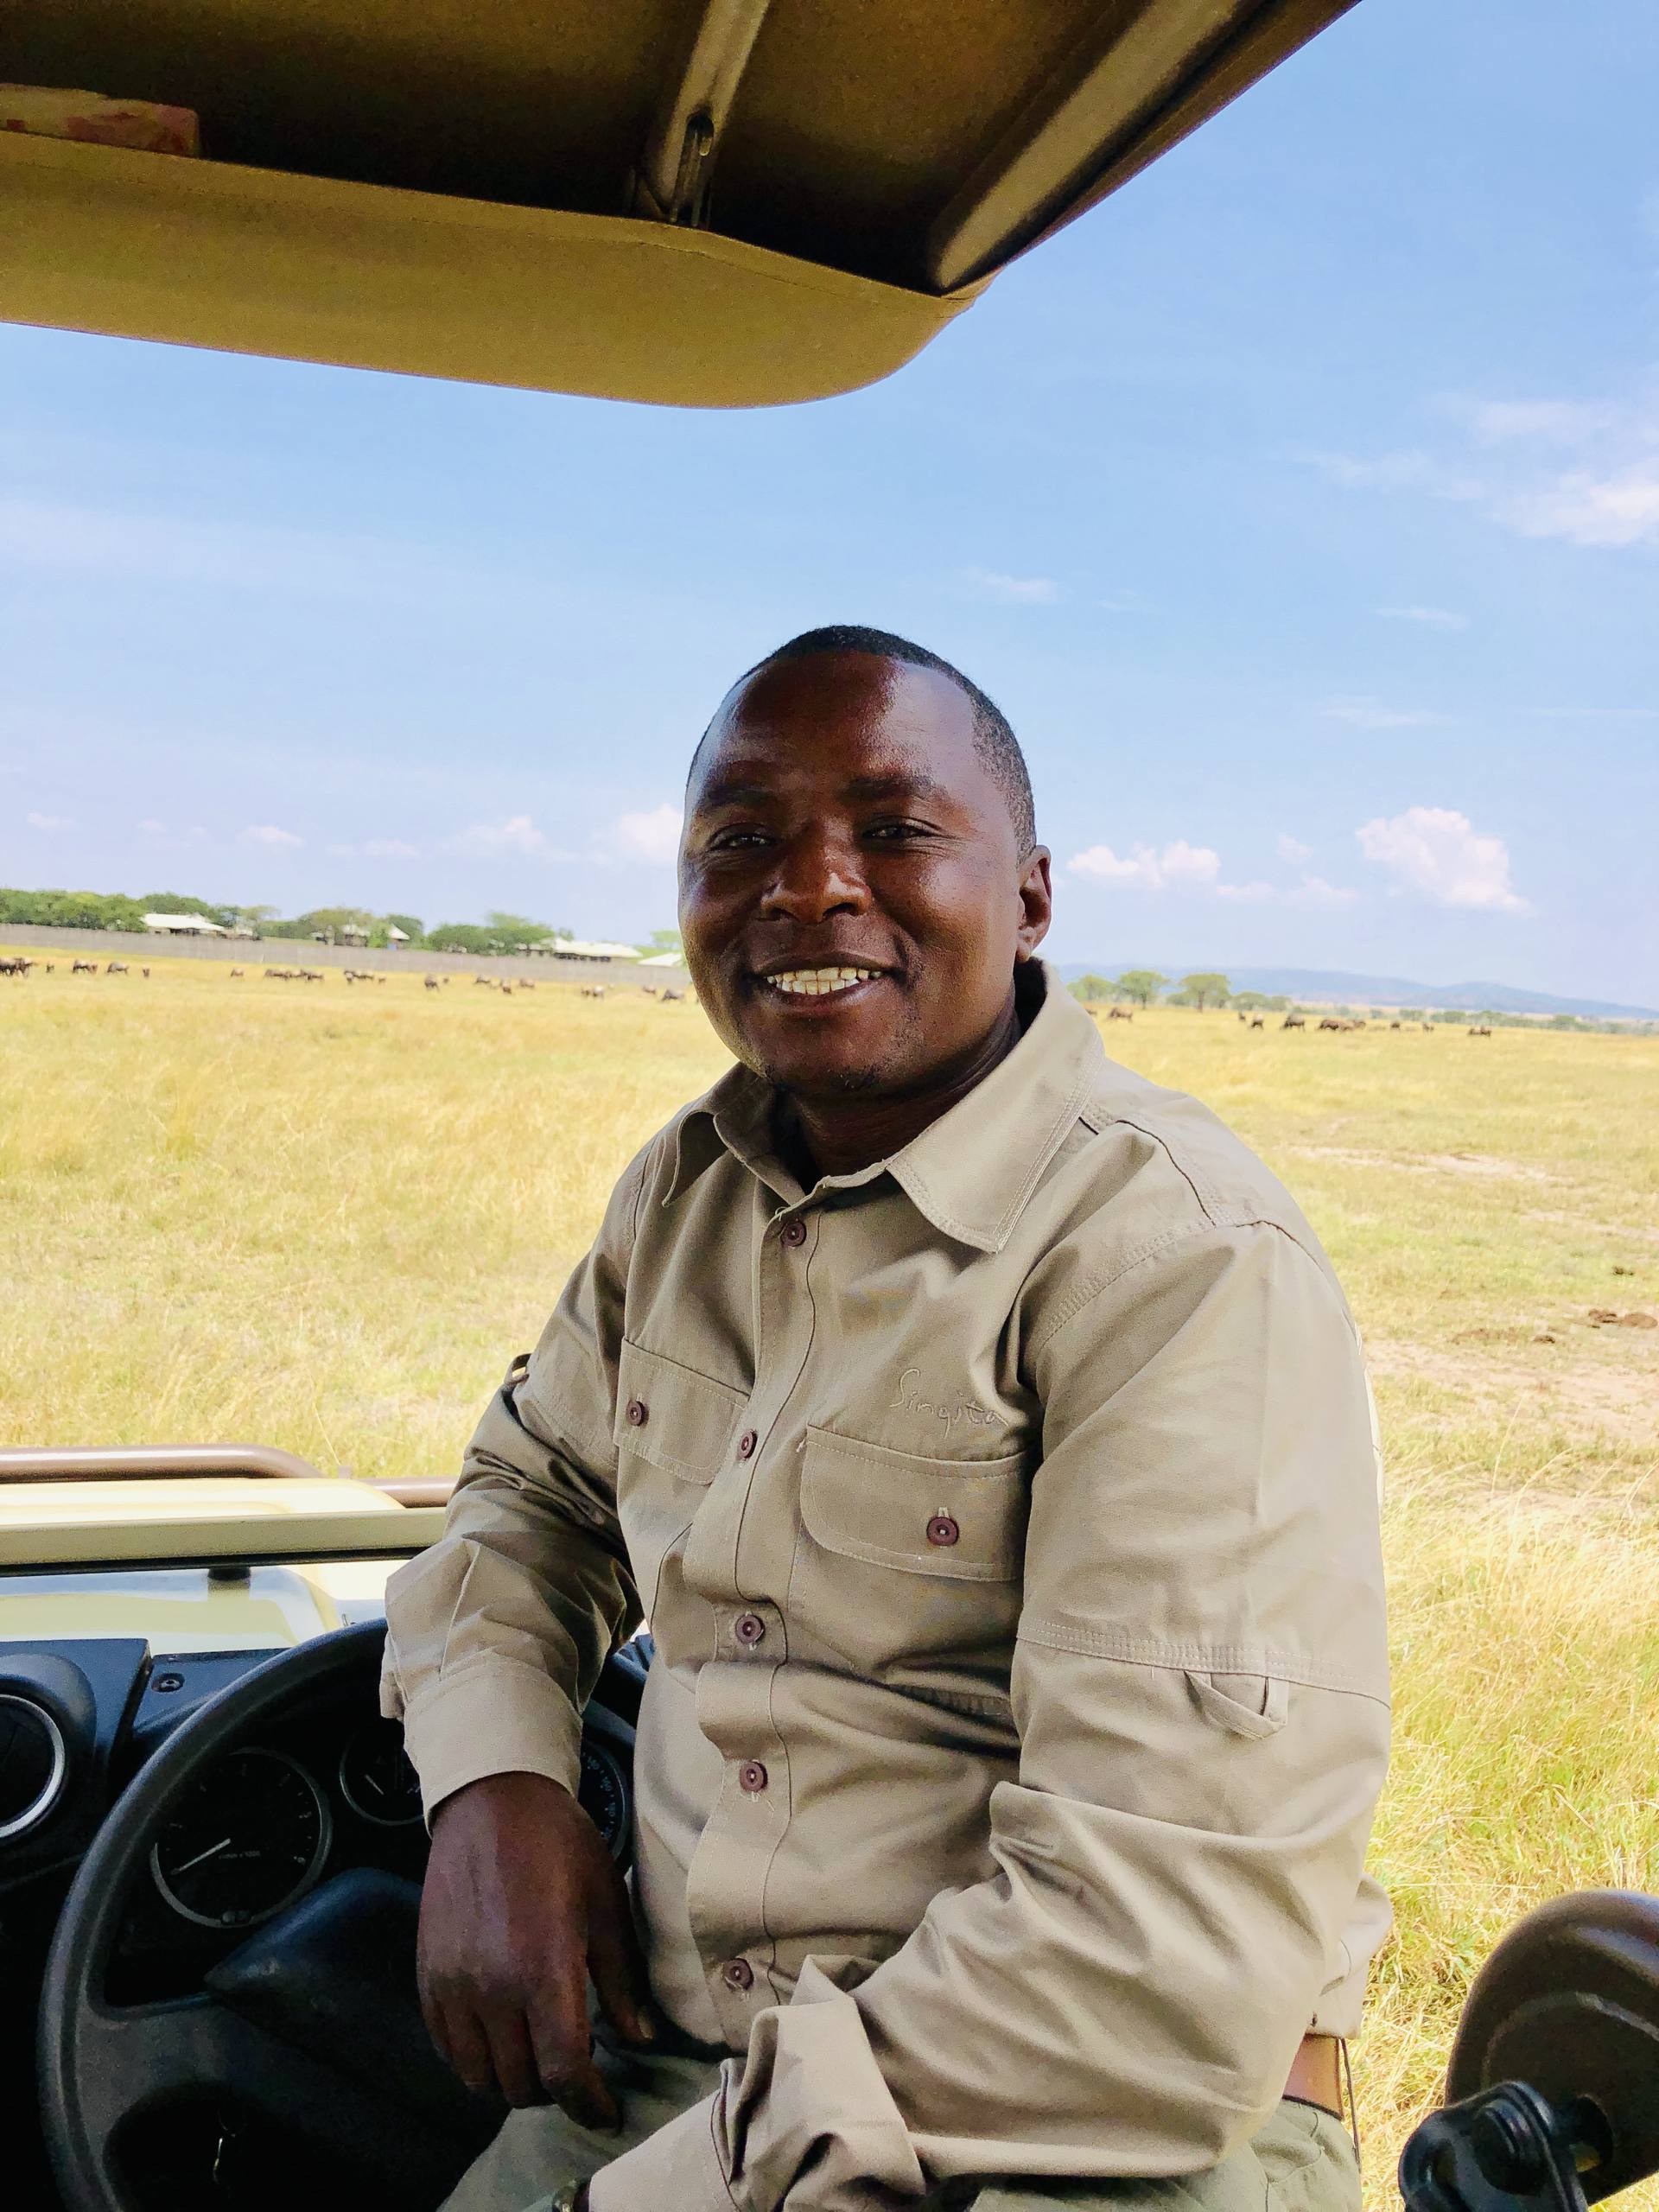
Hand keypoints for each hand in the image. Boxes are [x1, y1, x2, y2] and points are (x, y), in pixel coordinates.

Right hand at [417, 1769, 656, 2123]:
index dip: (588, 2104)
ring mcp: (452, 1985)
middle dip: (556, 2090)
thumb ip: (621, 1978)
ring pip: (479, 2077)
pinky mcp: (427, 1978)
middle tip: (578, 2069)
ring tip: (539, 2054)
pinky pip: (447, 2049)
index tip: (606, 2112)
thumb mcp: (606, 1904)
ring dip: (513, 2080)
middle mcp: (491, 1987)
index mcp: (542, 1968)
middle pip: (521, 2084)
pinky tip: (502, 2036)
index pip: (563, 2070)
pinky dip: (475, 2059)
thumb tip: (640, 2037)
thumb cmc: (559, 1845)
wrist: (491, 1801)